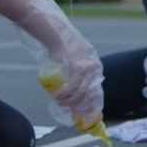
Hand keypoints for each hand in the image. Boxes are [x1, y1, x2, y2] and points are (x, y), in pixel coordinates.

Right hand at [14, 0, 104, 121]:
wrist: (50, 30)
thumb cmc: (56, 47)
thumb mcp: (66, 64)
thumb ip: (70, 78)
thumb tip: (68, 99)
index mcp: (93, 67)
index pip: (96, 93)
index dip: (88, 107)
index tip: (78, 116)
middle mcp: (93, 66)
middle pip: (90, 95)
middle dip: (77, 107)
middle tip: (65, 111)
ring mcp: (86, 64)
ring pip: (81, 92)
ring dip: (68, 101)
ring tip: (57, 102)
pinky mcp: (76, 62)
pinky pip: (72, 84)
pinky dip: (64, 93)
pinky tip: (56, 96)